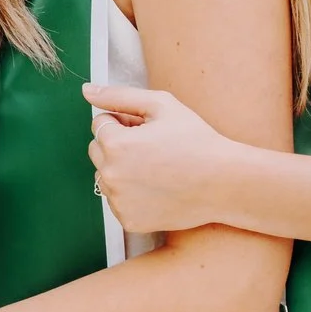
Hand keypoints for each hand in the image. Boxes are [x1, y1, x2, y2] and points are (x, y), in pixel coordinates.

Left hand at [84, 83, 236, 233]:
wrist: (224, 182)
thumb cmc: (195, 139)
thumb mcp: (161, 105)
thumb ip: (119, 95)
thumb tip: (86, 91)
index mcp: (115, 144)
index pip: (99, 124)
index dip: (124, 122)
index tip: (149, 130)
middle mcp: (110, 175)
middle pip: (97, 150)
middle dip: (117, 145)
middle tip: (152, 148)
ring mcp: (118, 201)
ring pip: (106, 177)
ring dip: (122, 170)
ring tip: (156, 169)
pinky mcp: (128, 220)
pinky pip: (118, 200)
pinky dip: (132, 194)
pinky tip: (157, 189)